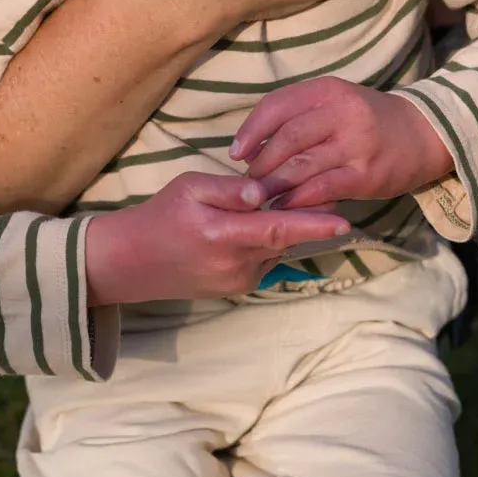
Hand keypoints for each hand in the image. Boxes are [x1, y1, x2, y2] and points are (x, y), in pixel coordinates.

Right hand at [84, 172, 350, 305]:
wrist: (132, 263)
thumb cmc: (161, 216)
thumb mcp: (189, 189)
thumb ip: (228, 190)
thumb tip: (261, 192)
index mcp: (224, 235)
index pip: (278, 229)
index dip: (313, 225)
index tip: (345, 221)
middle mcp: (236, 264)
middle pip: (285, 238)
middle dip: (310, 219)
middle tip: (329, 193)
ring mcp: (238, 280)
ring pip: (277, 249)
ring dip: (288, 229)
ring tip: (294, 202)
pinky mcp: (238, 287)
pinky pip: (266, 260)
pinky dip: (272, 241)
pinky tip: (265, 223)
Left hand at [229, 77, 453, 209]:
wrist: (424, 134)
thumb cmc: (369, 119)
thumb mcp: (336, 102)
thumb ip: (298, 116)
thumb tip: (250, 147)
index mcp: (328, 90)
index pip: (277, 105)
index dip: (251, 130)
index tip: (236, 153)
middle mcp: (342, 112)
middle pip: (286, 138)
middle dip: (260, 164)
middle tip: (247, 183)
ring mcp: (355, 144)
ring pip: (300, 166)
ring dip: (273, 185)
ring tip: (260, 199)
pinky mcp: (365, 174)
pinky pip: (321, 189)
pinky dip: (297, 200)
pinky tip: (286, 208)